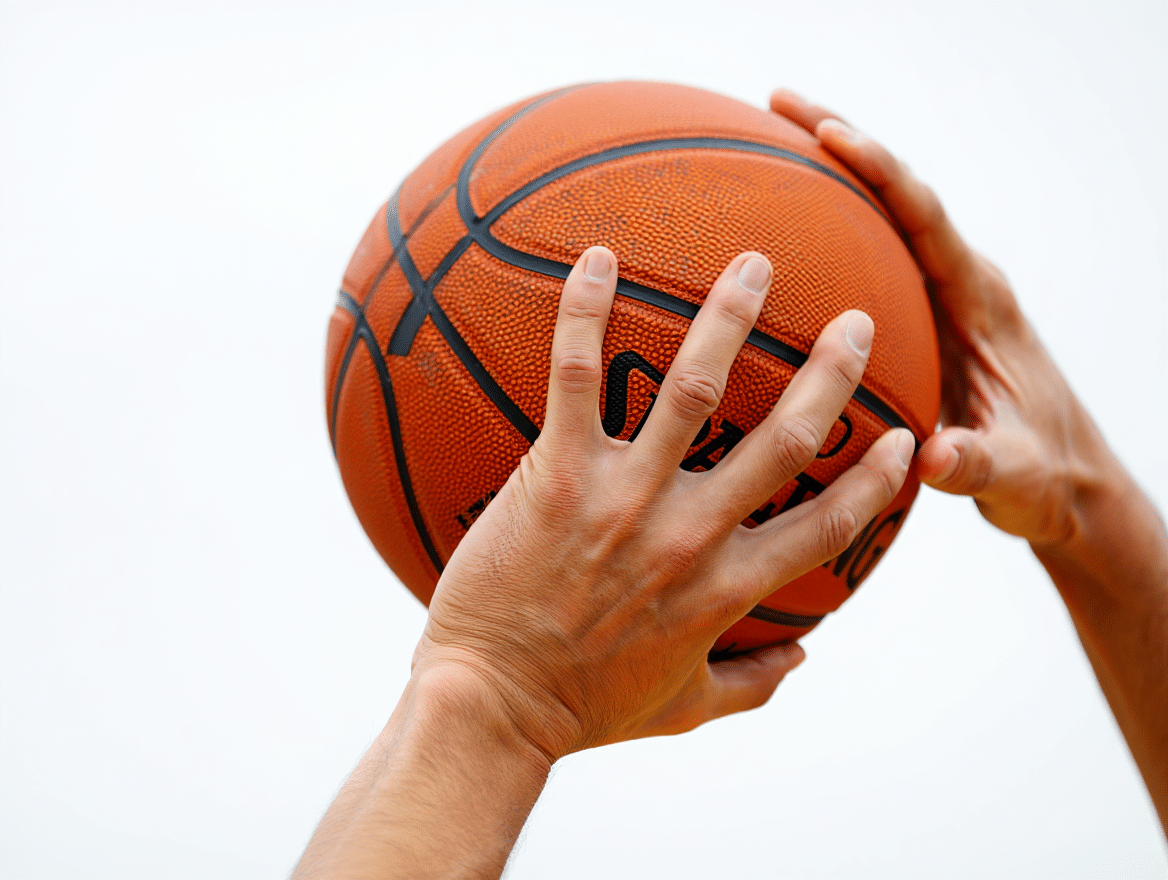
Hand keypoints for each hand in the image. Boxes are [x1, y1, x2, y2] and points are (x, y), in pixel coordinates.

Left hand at [413, 246, 914, 760]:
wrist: (493, 704)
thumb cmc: (585, 707)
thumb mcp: (685, 708)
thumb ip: (754, 684)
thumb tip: (805, 660)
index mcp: (731, 587)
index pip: (830, 525)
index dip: (876, 479)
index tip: (903, 435)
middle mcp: (692, 533)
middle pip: (787, 438)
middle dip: (832, 373)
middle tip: (855, 319)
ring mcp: (625, 498)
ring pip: (696, 388)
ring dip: (731, 318)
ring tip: (754, 264)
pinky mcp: (558, 474)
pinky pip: (577, 375)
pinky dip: (587, 311)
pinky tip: (599, 257)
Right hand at [769, 89, 1119, 547]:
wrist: (1065, 480)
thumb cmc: (1044, 473)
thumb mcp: (1016, 476)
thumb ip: (977, 464)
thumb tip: (931, 457)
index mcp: (981, 301)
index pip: (925, 218)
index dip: (880, 171)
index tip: (827, 135)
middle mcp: (960, 283)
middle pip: (897, 194)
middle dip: (841, 141)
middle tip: (773, 105)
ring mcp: (940, 297)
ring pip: (881, 218)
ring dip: (829, 177)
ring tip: (762, 141)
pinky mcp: (921, 318)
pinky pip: (869, 259)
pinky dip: (826, 232)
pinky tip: (776, 236)